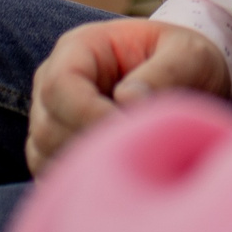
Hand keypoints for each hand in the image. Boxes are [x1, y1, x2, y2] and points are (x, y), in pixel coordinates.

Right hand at [25, 18, 231, 172]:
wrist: (186, 75)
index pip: (61, 86)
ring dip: (80, 169)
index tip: (128, 131)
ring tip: (126, 165)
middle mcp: (54, 79)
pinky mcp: (57, 144)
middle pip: (47, 126)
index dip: (89, 115)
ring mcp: (51, 115)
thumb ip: (165, 71)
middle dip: (89, 147)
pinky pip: (48, 172)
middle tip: (134, 153)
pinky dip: (74, 184)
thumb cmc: (185, 60)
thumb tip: (127, 100)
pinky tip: (111, 179)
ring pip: (42, 154)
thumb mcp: (189, 54)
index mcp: (80, 48)